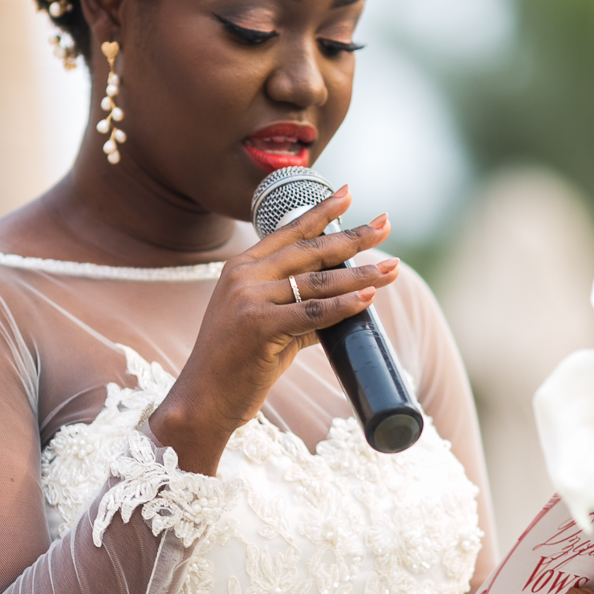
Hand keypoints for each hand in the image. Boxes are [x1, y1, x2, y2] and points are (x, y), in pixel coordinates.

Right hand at [149, 187, 398, 473]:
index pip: (288, 231)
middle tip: (386, 224)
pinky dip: (344, 306)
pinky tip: (368, 297)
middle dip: (353, 237)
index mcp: (241, 268)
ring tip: (391, 268)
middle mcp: (244, 276)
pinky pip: (313, 313)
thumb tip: (345, 301)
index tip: (348, 193)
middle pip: (310, 250)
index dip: (321, 212)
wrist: (202, 400)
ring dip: (360, 274)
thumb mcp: (265, 325)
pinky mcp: (259, 326)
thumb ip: (300, 309)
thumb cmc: (236, 366)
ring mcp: (250, 299)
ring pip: (318, 282)